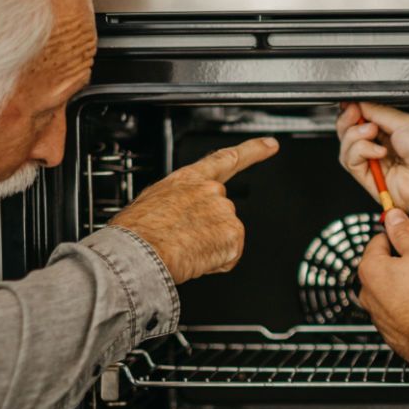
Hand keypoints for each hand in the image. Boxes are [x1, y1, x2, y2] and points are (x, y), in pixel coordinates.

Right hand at [110, 137, 278, 282]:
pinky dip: (215, 263)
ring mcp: (224, 212)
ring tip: (184, 248)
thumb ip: (177, 201)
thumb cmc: (138, 231)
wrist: (141, 249)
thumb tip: (176, 214)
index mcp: (188, 179)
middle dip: (210, 229)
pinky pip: (228, 256)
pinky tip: (196, 258)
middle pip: (223, 212)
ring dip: (210, 246)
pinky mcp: (233, 235)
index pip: (225, 159)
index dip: (252, 151)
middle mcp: (211, 191)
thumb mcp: (153, 202)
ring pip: (225, 236)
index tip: (270, 145)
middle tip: (185, 239)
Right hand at [336, 102, 408, 222]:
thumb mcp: (405, 121)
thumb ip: (378, 111)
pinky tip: (377, 150)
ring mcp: (377, 165)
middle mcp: (384, 148)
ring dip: (355, 135)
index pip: (364, 121)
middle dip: (349, 121)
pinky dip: (360, 151)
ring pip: (348, 148)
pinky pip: (351, 162)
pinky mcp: (372, 181)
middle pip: (350, 134)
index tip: (351, 105)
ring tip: (372, 132)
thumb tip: (360, 103)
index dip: (354, 112)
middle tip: (355, 114)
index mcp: (394, 133)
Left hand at [356, 209, 408, 385]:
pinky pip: (394, 309)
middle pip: (381, 265)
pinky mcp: (386, 329)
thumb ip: (404, 232)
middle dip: (400, 262)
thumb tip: (393, 216)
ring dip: (402, 284)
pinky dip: (405, 305)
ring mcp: (374, 313)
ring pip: (387, 288)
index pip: (378, 239)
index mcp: (370, 268)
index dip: (398, 237)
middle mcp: (366, 291)